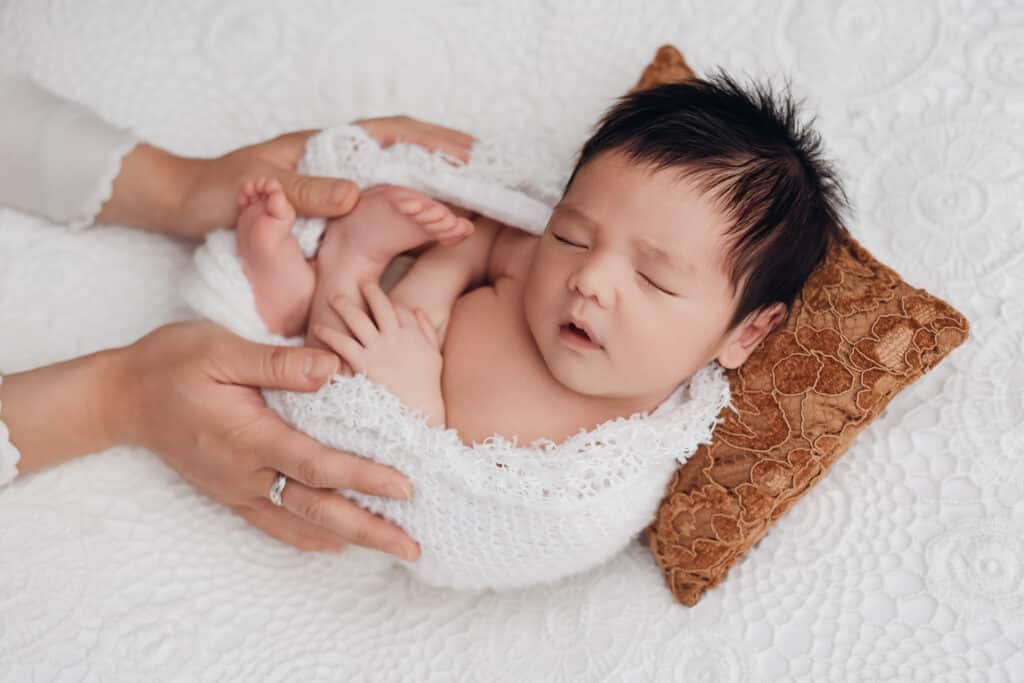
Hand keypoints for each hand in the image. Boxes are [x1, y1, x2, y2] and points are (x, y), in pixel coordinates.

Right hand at [111, 320, 420, 559]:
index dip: (364, 477)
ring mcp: (237, 487)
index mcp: (250, 437)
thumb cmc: (172, 364)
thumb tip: (332, 367)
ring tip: (390, 548)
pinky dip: (308, 536)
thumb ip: (278, 364)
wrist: (122, 397)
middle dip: (369, 529)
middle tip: (413, 548)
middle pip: (318, 509)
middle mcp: (247, 472)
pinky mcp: (229, 491)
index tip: (405, 487)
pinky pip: (274, 523)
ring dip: (348, 537)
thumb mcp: (221, 350)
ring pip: (301, 522)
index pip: (318, 465)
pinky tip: (334, 544)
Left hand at [179, 116, 472, 235]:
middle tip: (487, 171)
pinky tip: (426, 213)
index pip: (389, 135)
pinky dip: (408, 197)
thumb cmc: (215, 193)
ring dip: (431, 177)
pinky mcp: (326, 199)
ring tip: (471, 192)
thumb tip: (354, 193)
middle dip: (445, 155)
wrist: (182, 201)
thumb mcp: (257, 191)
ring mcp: (331, 175)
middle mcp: (333, 156)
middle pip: (402, 147)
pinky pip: (379, 192)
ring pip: (394, 168)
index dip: (432, 142)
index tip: (468, 154)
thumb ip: (303, 192)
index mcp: (322, 145)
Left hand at [313, 282, 445, 426]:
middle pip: (380, 305)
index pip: (398, 308)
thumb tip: (417, 311)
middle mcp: (395, 336)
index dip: (386, 301)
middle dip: (369, 291)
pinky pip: (343, 343)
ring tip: (333, 297)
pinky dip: (329, 334)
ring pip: (358, 318)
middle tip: (358, 283)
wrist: (422, 411)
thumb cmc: (429, 386)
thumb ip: (426, 330)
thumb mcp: (434, 354)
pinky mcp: (364, 364)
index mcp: (412, 334)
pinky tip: (318, 329)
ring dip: (344, 305)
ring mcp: (379, 349)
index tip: (376, 297)